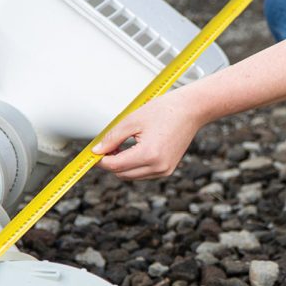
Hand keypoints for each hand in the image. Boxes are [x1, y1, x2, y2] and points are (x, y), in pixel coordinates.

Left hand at [91, 91, 206, 179]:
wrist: (191, 110)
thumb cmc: (166, 110)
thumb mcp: (132, 120)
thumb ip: (112, 138)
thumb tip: (98, 150)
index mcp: (149, 154)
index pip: (115, 166)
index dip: (101, 160)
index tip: (93, 153)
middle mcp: (158, 167)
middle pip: (122, 174)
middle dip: (110, 163)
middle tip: (106, 146)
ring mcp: (164, 170)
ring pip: (131, 176)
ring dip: (122, 165)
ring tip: (121, 145)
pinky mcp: (167, 169)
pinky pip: (143, 173)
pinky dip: (134, 165)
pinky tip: (134, 149)